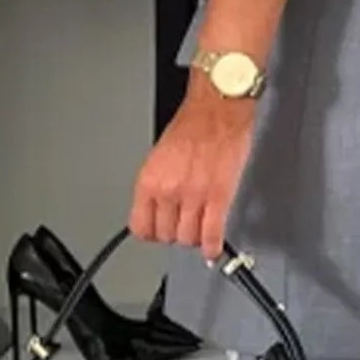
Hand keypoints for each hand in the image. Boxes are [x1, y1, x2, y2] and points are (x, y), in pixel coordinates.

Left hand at [129, 82, 257, 260]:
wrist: (217, 110)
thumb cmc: (192, 126)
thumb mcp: (159, 157)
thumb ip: (157, 186)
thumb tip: (159, 209)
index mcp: (149, 180)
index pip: (141, 227)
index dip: (152, 233)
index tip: (159, 232)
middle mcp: (168, 191)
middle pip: (166, 236)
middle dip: (175, 234)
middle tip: (184, 227)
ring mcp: (193, 196)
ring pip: (189, 239)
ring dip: (195, 239)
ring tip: (200, 230)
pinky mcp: (218, 197)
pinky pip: (212, 234)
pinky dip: (212, 247)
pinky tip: (213, 249)